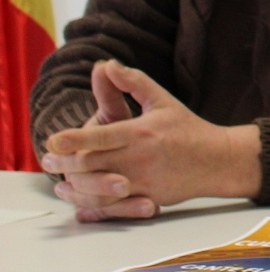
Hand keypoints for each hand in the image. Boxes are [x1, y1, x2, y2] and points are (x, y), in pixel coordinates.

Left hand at [40, 60, 260, 220]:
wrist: (218, 160)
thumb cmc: (187, 129)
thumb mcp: (162, 101)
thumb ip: (133, 82)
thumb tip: (106, 64)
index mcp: (142, 132)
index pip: (101, 137)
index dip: (73, 139)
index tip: (52, 141)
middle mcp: (141, 158)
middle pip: (93, 164)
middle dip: (65, 164)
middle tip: (47, 160)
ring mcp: (144, 181)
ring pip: (99, 190)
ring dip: (75, 188)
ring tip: (60, 183)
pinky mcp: (149, 199)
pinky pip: (115, 207)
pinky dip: (93, 207)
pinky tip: (79, 202)